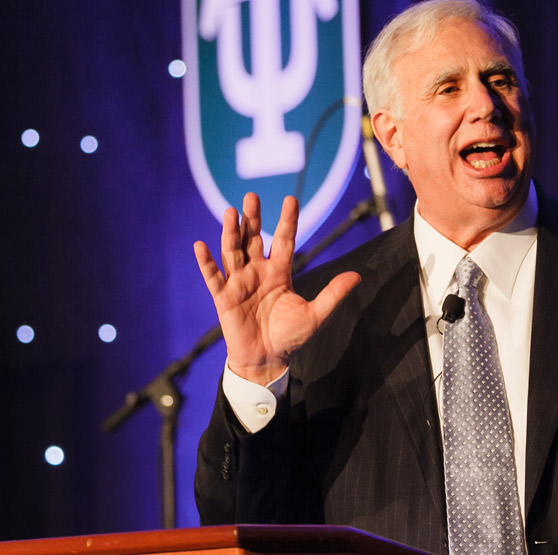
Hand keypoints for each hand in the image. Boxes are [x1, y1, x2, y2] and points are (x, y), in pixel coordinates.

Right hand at [194, 193, 360, 383]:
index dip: (287, 220)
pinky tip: (200, 245)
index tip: (290, 199)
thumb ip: (333, 294)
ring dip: (230, 232)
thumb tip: (357, 276)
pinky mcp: (224, 297)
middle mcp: (258, 271)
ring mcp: (239, 282)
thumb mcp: (316, 315)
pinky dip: (206, 262)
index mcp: (280, 272)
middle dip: (252, 218)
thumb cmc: (290, 337)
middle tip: (251, 196)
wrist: (267, 361)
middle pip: (254, 238)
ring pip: (233, 251)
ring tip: (230, 211)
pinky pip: (213, 277)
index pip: (284, 240)